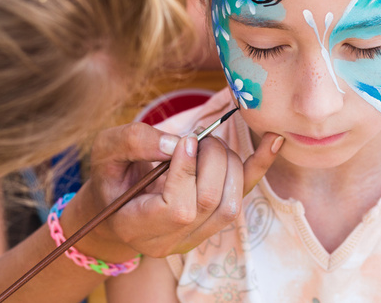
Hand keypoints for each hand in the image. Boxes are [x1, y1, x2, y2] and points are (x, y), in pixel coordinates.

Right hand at [62, 122, 282, 259]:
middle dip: (212, 160)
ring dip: (228, 162)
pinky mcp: (215, 221)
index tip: (185, 142)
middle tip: (198, 138)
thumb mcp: (106, 152)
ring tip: (207, 145)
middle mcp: (171, 241)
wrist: (116, 206)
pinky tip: (274, 140)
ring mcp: (197, 236)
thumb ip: (135, 142)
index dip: (188, 172)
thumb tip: (179, 142)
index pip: (179, 210)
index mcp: (138, 226)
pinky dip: (259, 166)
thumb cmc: (110, 177)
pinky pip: (244, 195)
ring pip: (231, 202)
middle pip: (210, 202)